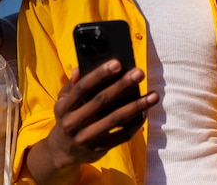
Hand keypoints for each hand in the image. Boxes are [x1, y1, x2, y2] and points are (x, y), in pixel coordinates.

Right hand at [26, 60, 158, 182]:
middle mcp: (73, 123)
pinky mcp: (99, 149)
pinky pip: (121, 136)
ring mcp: (86, 138)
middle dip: (122, 85)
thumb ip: (71, 86)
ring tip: (153, 95)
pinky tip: (146, 113)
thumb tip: (79, 68)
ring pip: (115, 119)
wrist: (62, 152)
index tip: (117, 63)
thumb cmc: (67, 118)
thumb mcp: (62, 102)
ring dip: (136, 106)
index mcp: (63, 107)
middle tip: (139, 73)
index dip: (99, 74)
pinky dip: (135, 124)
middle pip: (101, 101)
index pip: (82, 87)